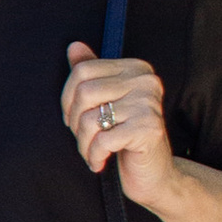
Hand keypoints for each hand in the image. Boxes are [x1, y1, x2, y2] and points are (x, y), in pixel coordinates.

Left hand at [63, 41, 176, 206]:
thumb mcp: (106, 103)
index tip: (73, 118)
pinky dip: (94, 156)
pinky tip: (100, 163)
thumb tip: (73, 46)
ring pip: (90, 118)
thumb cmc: (125, 139)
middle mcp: (145, 81)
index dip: (68, 99)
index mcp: (135, 68)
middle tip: (84, 139)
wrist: (153, 175)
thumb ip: (92, 74)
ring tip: (92, 153)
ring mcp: (149, 103)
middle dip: (74, 122)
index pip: (82, 71)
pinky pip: (103, 140)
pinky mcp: (149, 128)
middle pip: (83, 93)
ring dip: (83, 143)